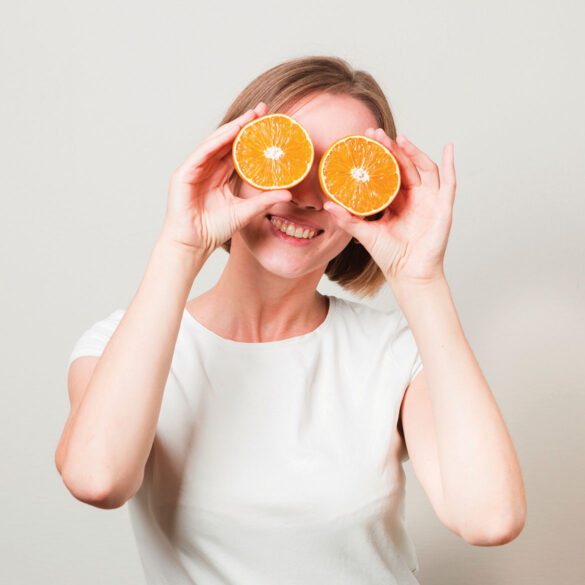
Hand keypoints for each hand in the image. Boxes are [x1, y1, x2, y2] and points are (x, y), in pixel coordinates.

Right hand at [160, 102, 292, 254]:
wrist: (193, 245)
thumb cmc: (214, 230)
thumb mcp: (245, 212)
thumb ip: (264, 201)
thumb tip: (288, 194)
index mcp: (220, 175)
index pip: (238, 150)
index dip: (252, 135)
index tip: (270, 122)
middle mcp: (207, 168)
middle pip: (227, 141)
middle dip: (244, 124)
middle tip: (263, 109)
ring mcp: (194, 169)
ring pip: (215, 142)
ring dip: (232, 127)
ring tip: (250, 116)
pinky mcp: (183, 173)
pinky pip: (203, 152)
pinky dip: (217, 141)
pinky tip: (232, 131)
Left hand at [323, 129, 455, 284]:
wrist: (409, 274)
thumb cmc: (390, 256)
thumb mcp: (366, 234)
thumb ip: (348, 219)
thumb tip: (326, 205)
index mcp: (395, 201)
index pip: (387, 172)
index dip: (378, 155)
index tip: (364, 140)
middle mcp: (413, 197)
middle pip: (404, 165)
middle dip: (391, 148)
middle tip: (376, 133)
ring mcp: (429, 200)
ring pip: (423, 168)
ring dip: (414, 152)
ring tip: (400, 138)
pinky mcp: (443, 207)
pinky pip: (449, 182)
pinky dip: (450, 164)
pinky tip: (449, 148)